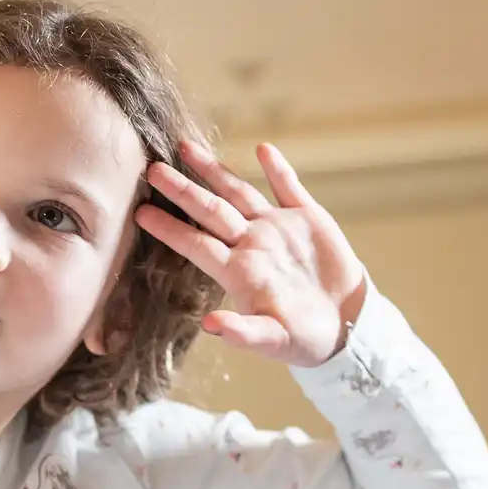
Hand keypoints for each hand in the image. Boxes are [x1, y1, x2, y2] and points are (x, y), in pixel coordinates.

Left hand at [134, 140, 368, 367]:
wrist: (347, 326)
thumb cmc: (304, 339)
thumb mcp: (274, 341)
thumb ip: (243, 334)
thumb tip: (209, 326)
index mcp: (239, 272)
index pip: (196, 244)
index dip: (169, 228)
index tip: (140, 213)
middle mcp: (251, 244)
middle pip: (210, 209)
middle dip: (182, 189)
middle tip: (152, 168)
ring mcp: (277, 228)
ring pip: (239, 192)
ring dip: (215, 169)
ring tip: (187, 147)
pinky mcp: (308, 219)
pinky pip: (290, 188)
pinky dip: (278, 169)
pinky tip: (263, 149)